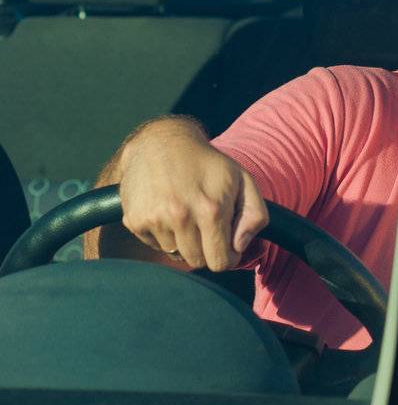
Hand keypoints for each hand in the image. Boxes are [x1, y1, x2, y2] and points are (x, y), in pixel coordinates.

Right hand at [118, 118, 269, 271]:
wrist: (161, 143)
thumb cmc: (208, 164)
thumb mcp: (243, 180)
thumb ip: (254, 215)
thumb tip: (239, 246)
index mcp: (211, 209)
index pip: (220, 262)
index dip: (228, 257)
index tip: (228, 246)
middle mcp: (180, 216)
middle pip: (198, 261)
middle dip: (207, 249)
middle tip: (207, 227)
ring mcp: (154, 219)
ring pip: (176, 254)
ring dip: (184, 242)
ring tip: (187, 214)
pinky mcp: (134, 221)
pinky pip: (155, 246)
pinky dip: (164, 235)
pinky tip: (168, 211)